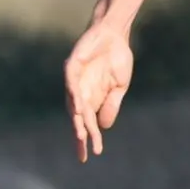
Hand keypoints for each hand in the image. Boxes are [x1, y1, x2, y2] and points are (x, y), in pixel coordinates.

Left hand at [64, 24, 134, 161]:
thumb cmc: (117, 59)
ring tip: (81, 134)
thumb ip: (111, 105)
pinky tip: (78, 108)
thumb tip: (103, 127)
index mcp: (91, 98)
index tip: (94, 153)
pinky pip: (71, 83)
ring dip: (77, 118)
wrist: (115, 35)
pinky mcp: (72, 65)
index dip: (90, 137)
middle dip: (80, 134)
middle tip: (83, 150)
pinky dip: (74, 95)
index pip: (87, 122)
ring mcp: (75, 79)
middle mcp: (80, 91)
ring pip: (72, 102)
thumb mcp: (118, 87)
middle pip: (77, 117)